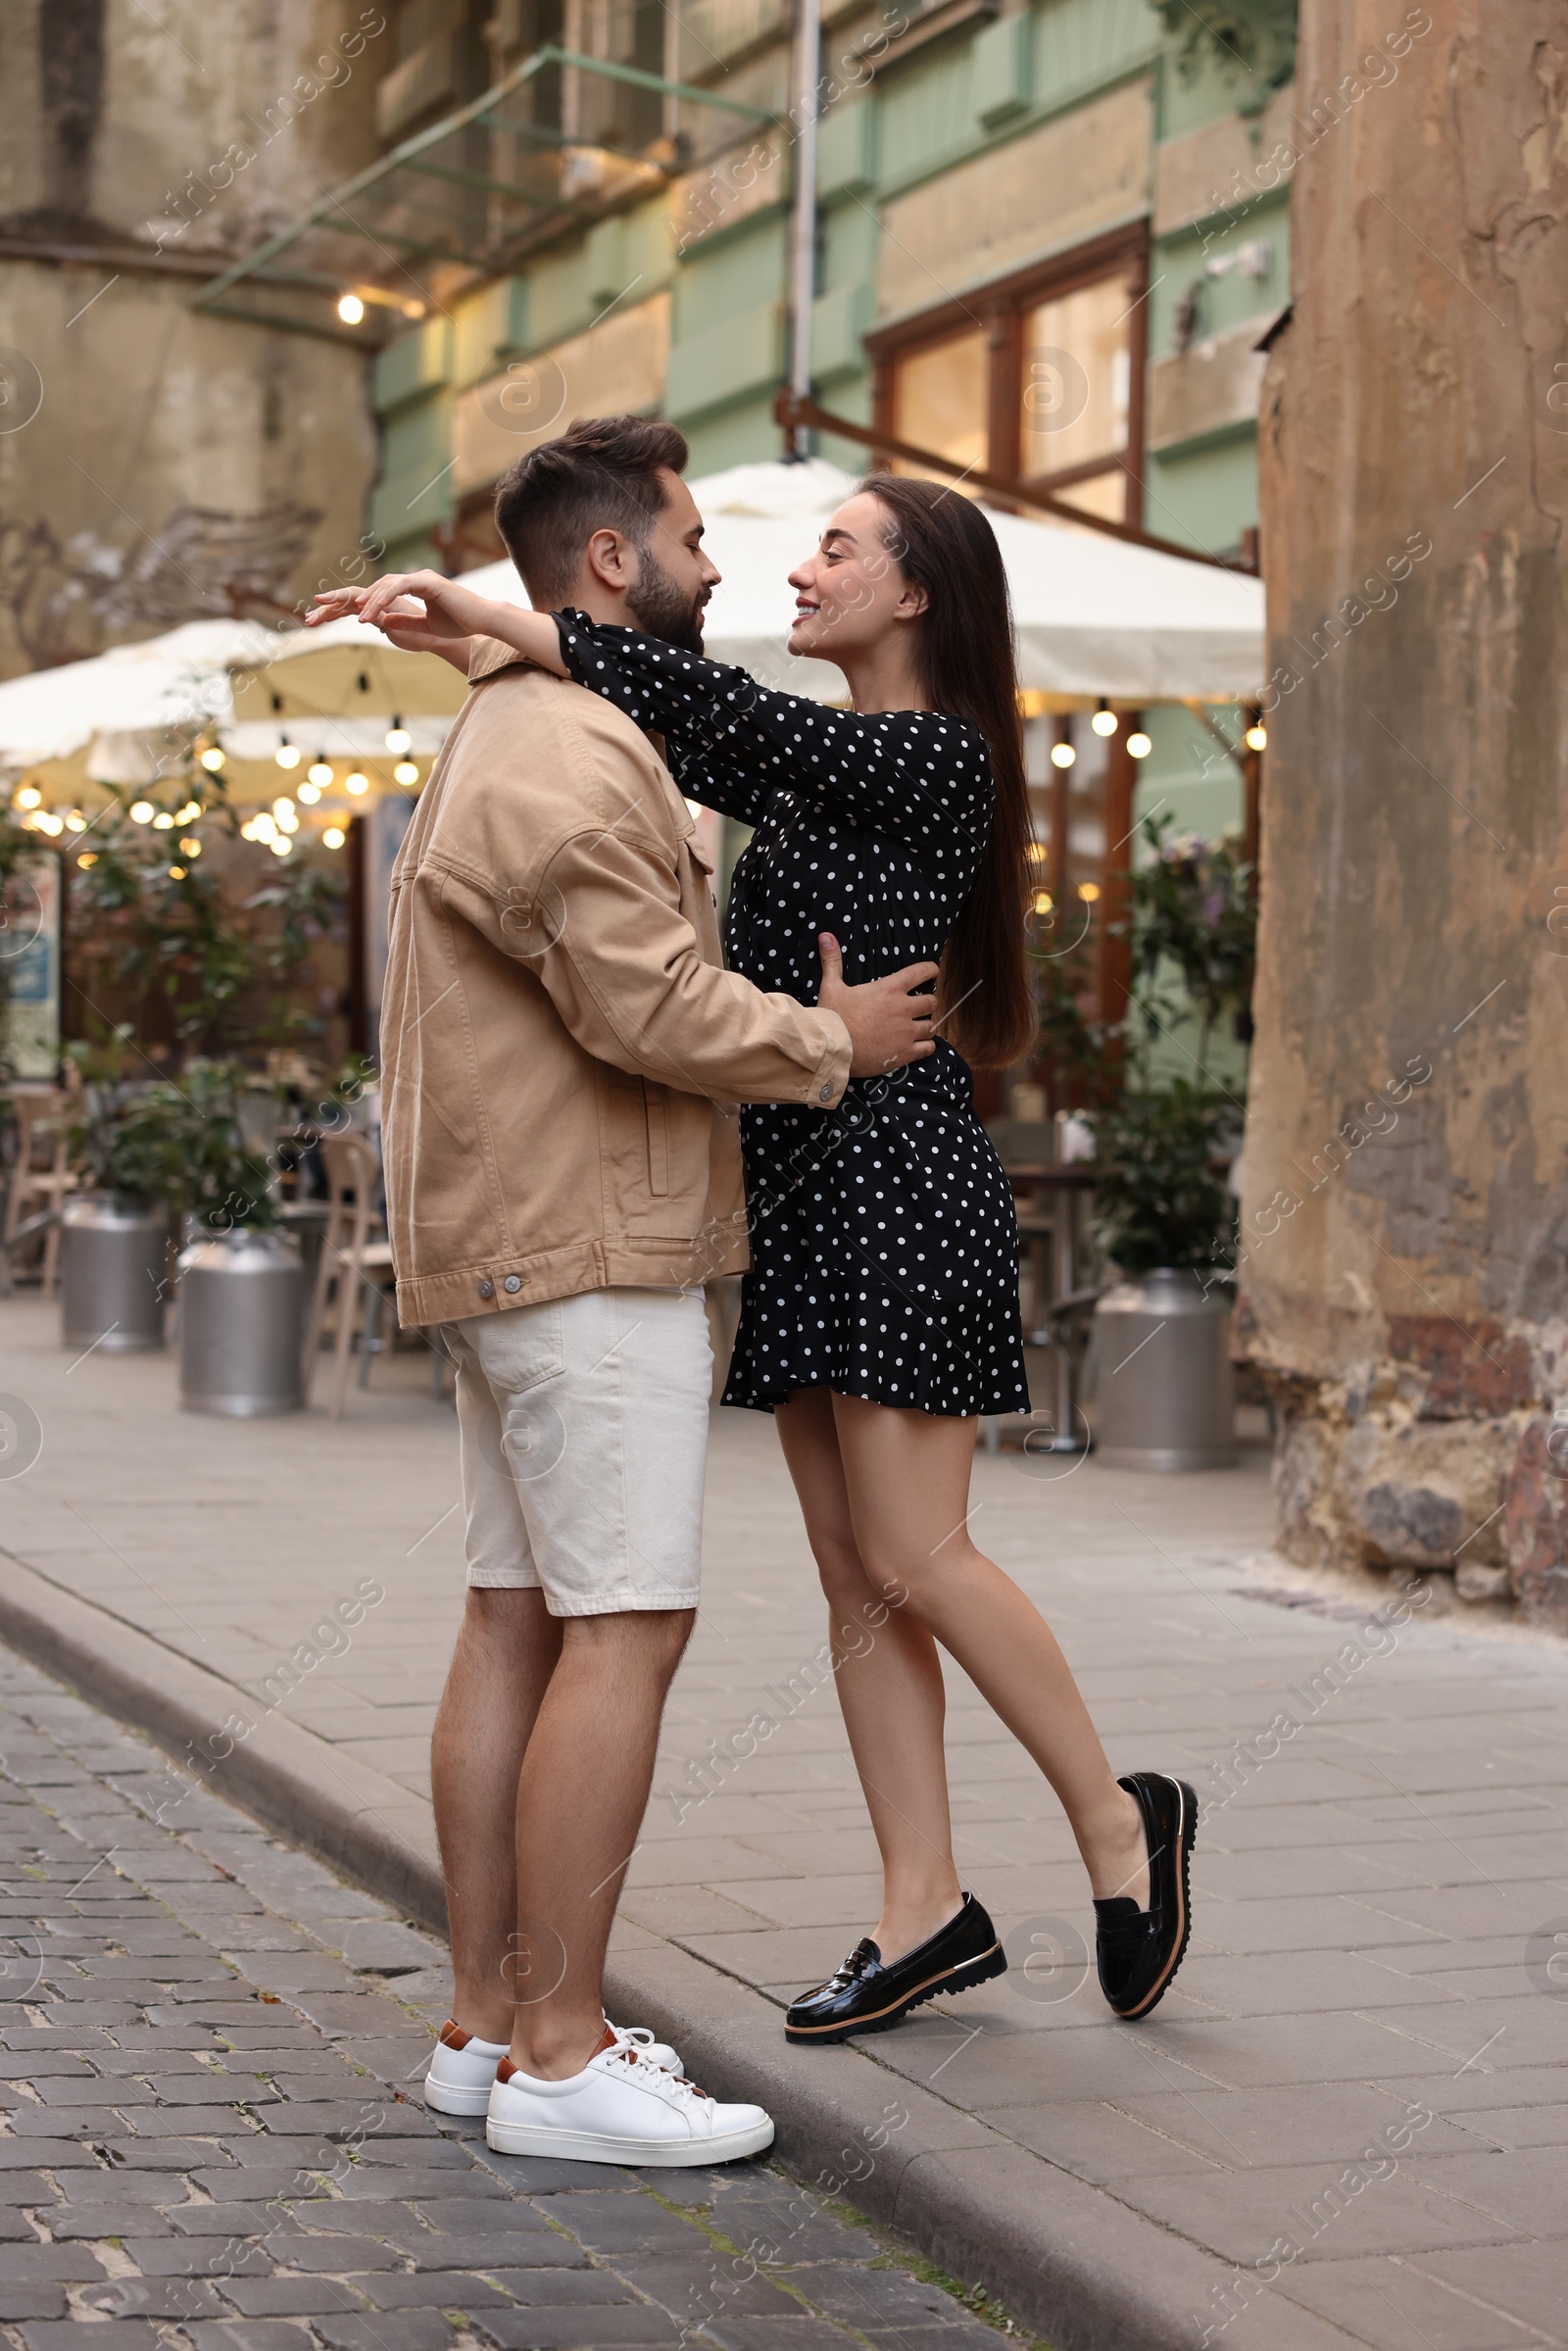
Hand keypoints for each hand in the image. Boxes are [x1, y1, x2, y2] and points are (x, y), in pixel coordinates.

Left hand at [305, 579, 475, 669]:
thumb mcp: (422, 629)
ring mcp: (415, 579)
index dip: (346, 605)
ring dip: (362, 604)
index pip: (371, 596)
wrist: (481, 622)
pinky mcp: (424, 582)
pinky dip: (380, 601)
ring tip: (345, 618)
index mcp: (406, 591)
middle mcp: (408, 581)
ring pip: (380, 588)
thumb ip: (401, 623)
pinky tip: (368, 614)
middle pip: (369, 589)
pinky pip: (395, 590)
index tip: (322, 613)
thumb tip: (379, 622)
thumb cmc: (458, 625)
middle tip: (314, 612)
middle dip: (340, 602)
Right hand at [818, 932, 938, 1078]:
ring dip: (927, 1026)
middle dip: (928, 1003)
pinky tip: (919, 1047)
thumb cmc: (833, 1016)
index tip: (933, 971)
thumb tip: (825, 935)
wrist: (832, 1048)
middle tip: (920, 1007)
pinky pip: (928, 1048)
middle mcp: (903, 1008)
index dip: (930, 970)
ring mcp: (906, 1032)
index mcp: (889, 989)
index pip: (920, 972)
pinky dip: (926, 1046)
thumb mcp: (831, 986)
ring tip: (919, 1028)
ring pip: (931, 1026)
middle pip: (931, 1001)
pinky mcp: (905, 1052)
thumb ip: (833, 961)